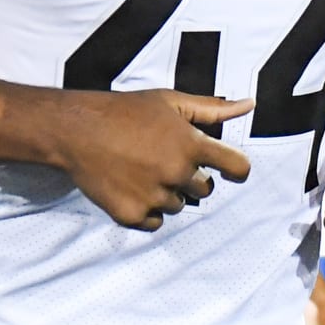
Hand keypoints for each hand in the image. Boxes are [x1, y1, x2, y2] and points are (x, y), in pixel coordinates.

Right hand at [55, 90, 253, 230]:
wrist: (75, 130)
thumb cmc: (124, 111)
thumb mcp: (170, 101)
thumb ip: (212, 109)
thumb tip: (248, 105)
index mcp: (190, 144)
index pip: (237, 166)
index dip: (238, 169)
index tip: (231, 171)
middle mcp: (177, 173)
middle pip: (204, 189)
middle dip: (189, 177)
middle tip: (161, 159)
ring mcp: (154, 197)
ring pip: (177, 206)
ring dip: (166, 193)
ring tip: (140, 170)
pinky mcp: (132, 215)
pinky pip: (154, 222)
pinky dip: (146, 210)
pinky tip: (130, 187)